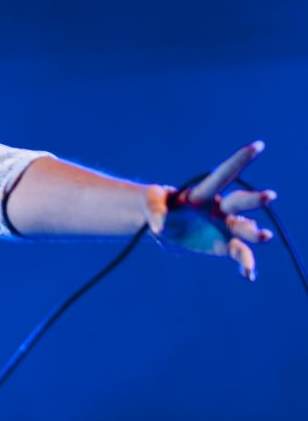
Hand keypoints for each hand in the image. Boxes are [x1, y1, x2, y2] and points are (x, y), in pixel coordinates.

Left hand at [150, 141, 276, 280]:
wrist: (163, 225)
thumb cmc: (157, 206)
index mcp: (202, 193)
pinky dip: (245, 263)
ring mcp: (224, 226)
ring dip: (255, 233)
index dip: (240, 159)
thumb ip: (153, 208)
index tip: (258, 145)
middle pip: (239, 201)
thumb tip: (159, 224)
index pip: (223, 174)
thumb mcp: (150, 202)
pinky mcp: (223, 244)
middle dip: (254, 199)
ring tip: (264, 236)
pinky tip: (248, 275)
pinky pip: (239, 253)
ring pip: (244, 228)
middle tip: (270, 195)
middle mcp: (219, 208)